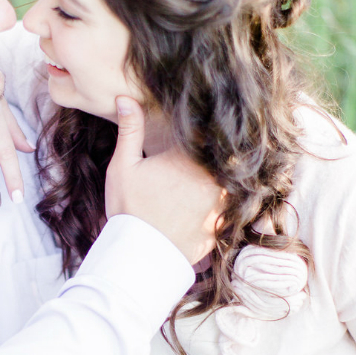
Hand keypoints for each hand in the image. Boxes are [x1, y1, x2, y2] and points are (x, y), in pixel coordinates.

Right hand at [105, 97, 224, 263]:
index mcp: (190, 159)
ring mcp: (221, 203)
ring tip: (216, 166)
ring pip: (230, 180)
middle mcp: (212, 179)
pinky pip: (232, 206)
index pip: (207, 133)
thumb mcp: (124, 166)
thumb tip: (125, 97)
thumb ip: (130, 130)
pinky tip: (214, 198)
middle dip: (217, 150)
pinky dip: (227, 199)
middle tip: (215, 137)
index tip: (205, 113)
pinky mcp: (223, 223)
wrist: (140, 257)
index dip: (205, 124)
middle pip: (223, 156)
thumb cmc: (129, 209)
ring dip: (223, 174)